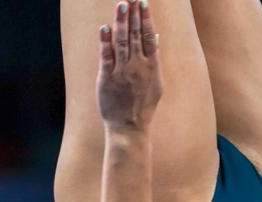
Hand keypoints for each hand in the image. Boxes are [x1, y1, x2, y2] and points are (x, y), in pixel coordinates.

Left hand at [97, 0, 161, 132]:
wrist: (129, 128)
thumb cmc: (142, 106)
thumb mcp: (156, 84)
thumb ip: (154, 59)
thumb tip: (156, 37)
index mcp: (151, 68)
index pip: (149, 38)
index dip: (146, 19)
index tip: (143, 3)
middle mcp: (137, 68)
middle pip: (136, 36)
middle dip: (133, 15)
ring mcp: (122, 73)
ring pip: (122, 43)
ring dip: (121, 23)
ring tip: (121, 5)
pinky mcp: (107, 79)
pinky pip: (106, 57)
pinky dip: (105, 42)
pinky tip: (105, 28)